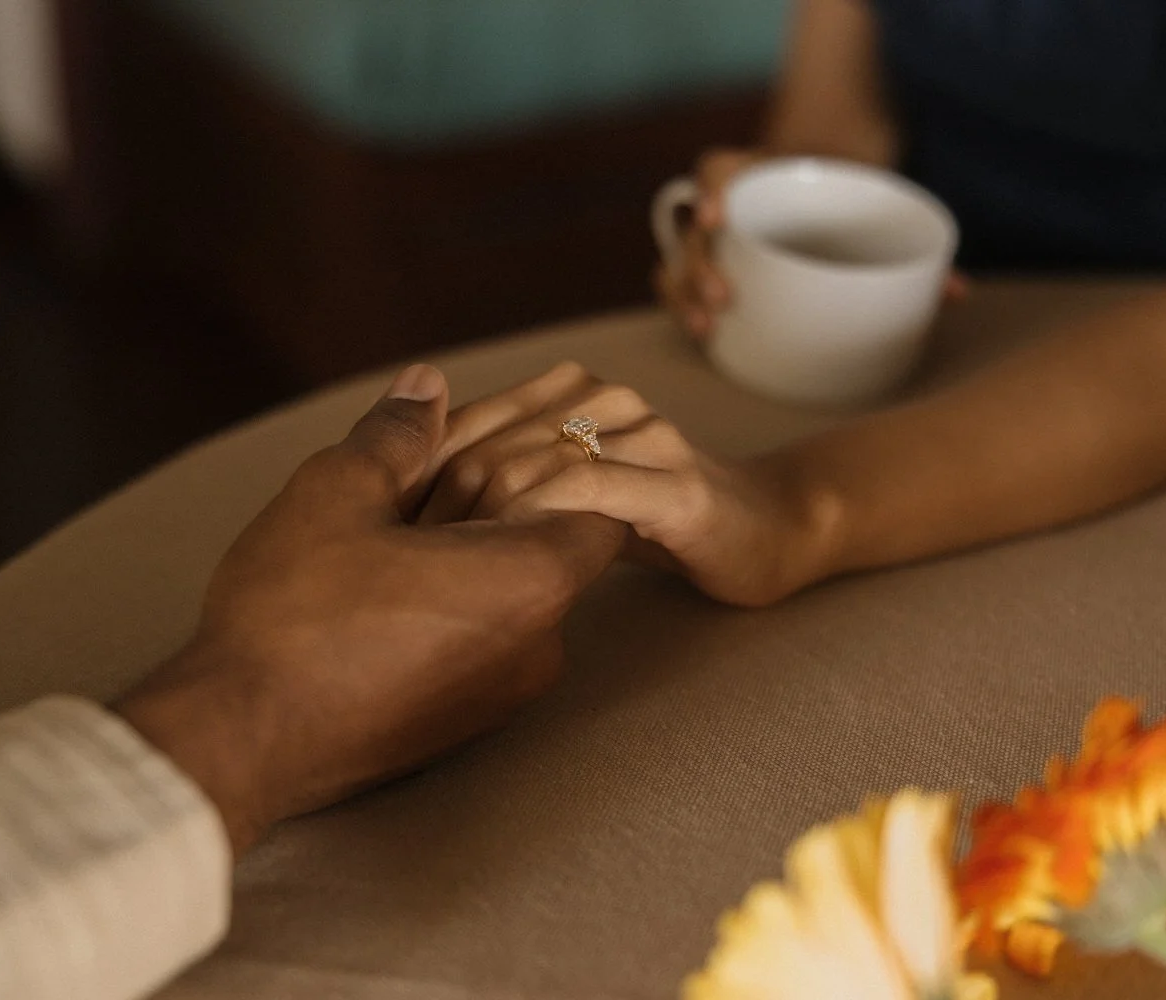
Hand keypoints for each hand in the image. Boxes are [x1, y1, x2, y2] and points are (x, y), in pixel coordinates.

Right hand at [116, 365, 623, 855]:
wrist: (240, 741)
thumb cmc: (294, 614)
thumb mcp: (338, 493)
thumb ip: (399, 435)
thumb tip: (427, 386)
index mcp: (531, 582)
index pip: (598, 504)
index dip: (546, 465)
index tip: (481, 453)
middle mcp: (539, 648)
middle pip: (551, 549)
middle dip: (494, 506)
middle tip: (415, 488)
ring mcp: (503, 698)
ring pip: (511, 600)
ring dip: (465, 559)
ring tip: (385, 540)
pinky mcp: (463, 728)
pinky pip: (481, 648)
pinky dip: (448, 610)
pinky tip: (375, 595)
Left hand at [418, 363, 832, 607]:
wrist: (773, 531)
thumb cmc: (663, 520)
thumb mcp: (577, 495)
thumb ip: (517, 485)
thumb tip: (427, 506)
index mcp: (575, 394)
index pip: (473, 420)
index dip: (424, 472)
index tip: (392, 529)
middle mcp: (607, 401)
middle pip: (493, 437)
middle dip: (443, 499)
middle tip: (410, 557)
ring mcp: (646, 438)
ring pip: (535, 458)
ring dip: (482, 512)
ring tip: (449, 562)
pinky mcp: (677, 487)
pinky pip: (591, 490)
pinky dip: (542, 517)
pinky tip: (513, 552)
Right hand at [655, 147, 969, 342]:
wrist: (837, 164)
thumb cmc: (854, 184)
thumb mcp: (879, 194)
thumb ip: (913, 234)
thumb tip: (955, 291)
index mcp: (760, 169)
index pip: (718, 169)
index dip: (712, 191)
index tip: (718, 217)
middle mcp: (729, 203)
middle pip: (693, 229)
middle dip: (701, 264)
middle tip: (726, 296)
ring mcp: (717, 238)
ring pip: (678, 260)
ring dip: (684, 292)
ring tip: (706, 327)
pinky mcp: (715, 267)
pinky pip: (681, 283)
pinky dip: (684, 305)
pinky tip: (703, 333)